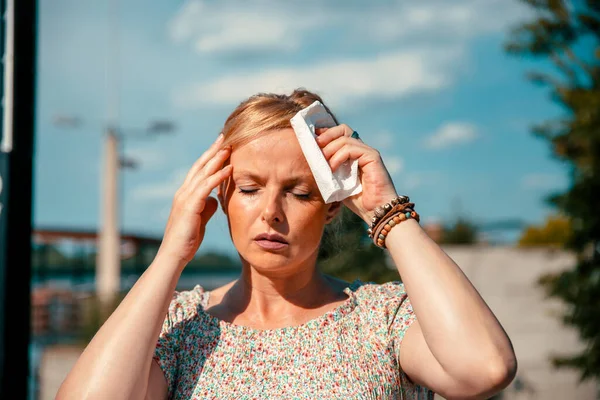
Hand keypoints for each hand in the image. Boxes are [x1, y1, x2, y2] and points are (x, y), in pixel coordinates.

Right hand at [156, 134, 231, 264]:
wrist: (174, 255)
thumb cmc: (187, 240)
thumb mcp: (200, 220)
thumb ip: (207, 207)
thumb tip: (216, 199)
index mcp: (186, 194)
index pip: (199, 170)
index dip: (210, 157)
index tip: (221, 145)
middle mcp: (183, 192)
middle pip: (200, 165)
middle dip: (213, 150)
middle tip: (225, 136)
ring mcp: (185, 198)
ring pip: (202, 172)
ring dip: (217, 158)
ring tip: (229, 147)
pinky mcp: (189, 206)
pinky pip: (206, 186)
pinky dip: (218, 176)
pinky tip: (229, 168)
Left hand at [315, 125, 397, 223]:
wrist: (375, 212)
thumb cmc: (358, 201)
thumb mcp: (337, 183)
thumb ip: (328, 171)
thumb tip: (311, 161)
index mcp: (354, 154)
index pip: (339, 134)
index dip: (325, 134)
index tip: (311, 140)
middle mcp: (362, 150)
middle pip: (343, 129)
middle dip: (326, 135)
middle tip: (315, 146)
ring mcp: (368, 152)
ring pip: (345, 138)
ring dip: (330, 149)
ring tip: (323, 163)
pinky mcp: (372, 157)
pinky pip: (352, 148)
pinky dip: (338, 156)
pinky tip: (332, 168)